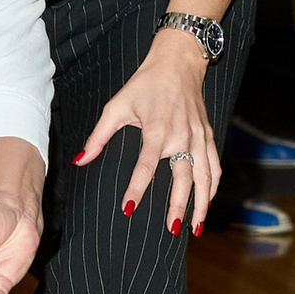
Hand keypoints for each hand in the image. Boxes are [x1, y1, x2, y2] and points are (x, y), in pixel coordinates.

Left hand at [76, 32, 219, 232]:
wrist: (178, 63)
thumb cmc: (144, 85)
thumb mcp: (117, 106)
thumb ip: (98, 136)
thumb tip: (80, 160)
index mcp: (157, 130)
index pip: (146, 166)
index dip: (137, 189)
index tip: (128, 209)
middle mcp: (181, 136)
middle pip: (182, 179)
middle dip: (177, 206)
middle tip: (170, 230)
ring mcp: (198, 137)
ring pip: (203, 177)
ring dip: (201, 204)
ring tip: (195, 228)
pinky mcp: (208, 135)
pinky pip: (214, 166)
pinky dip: (212, 186)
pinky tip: (206, 202)